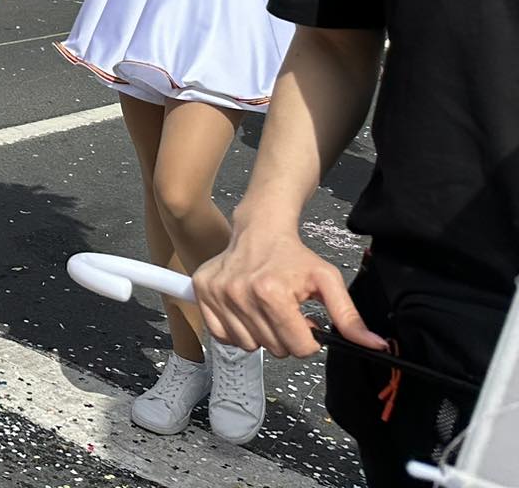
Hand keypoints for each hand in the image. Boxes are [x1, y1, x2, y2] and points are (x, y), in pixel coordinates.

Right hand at [193, 221, 384, 358]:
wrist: (259, 230)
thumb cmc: (294, 255)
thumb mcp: (327, 280)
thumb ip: (349, 317)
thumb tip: (375, 346)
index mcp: (271, 292)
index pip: (298, 348)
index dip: (309, 338)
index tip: (306, 319)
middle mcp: (239, 294)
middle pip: (274, 349)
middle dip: (285, 335)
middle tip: (286, 312)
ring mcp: (218, 294)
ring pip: (249, 346)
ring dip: (262, 334)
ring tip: (266, 310)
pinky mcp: (203, 293)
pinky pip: (222, 336)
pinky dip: (237, 330)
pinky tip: (247, 312)